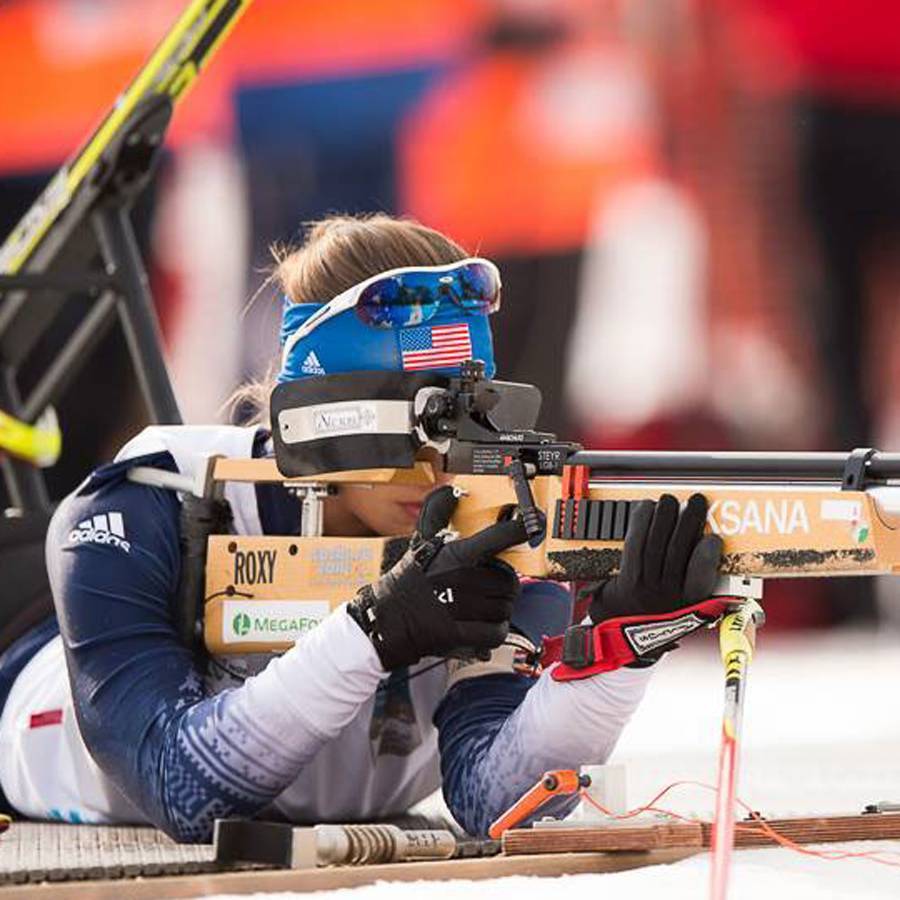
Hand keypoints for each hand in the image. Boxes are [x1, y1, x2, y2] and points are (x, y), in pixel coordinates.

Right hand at [347, 486, 525, 669]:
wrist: (384, 620)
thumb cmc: (406, 581)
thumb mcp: (420, 542)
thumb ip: (438, 515)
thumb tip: (448, 491)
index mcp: (456, 554)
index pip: (499, 536)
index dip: (521, 527)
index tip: (534, 522)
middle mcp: (461, 579)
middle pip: (509, 580)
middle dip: (504, 584)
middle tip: (490, 585)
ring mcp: (461, 607)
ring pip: (505, 607)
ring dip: (500, 608)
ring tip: (482, 605)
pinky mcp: (459, 635)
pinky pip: (496, 631)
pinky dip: (495, 630)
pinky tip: (483, 624)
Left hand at [589, 493, 723, 663]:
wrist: (626, 632)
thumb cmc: (667, 615)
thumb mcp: (698, 613)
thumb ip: (718, 597)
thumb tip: (746, 584)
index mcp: (691, 604)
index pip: (700, 578)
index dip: (706, 556)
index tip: (714, 538)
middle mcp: (668, 596)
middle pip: (677, 552)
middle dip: (688, 521)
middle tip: (697, 501)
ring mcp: (645, 586)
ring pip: (655, 545)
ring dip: (664, 517)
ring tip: (671, 500)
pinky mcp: (627, 577)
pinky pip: (634, 545)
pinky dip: (640, 524)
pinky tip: (647, 508)